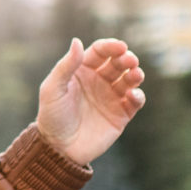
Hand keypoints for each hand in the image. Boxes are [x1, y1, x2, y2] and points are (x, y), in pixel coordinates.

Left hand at [36, 38, 146, 164]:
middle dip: (127, 59)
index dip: (111, 47)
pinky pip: (135, 102)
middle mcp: (99, 81)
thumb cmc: (52, 116)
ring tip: (136, 75)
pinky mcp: (121, 115)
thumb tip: (77, 41)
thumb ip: (65, 66)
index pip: (100, 52)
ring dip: (135, 74)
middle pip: (118, 63)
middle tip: (130, 60)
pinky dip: (138, 96)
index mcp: (82, 71)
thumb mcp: (52, 89)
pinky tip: (133, 95)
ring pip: (129, 80)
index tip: (120, 47)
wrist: (58, 148)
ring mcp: (111, 97)